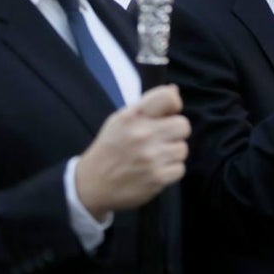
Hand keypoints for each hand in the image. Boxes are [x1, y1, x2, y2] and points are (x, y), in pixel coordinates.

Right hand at [75, 85, 189, 218]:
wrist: (90, 183)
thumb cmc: (110, 147)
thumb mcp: (120, 119)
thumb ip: (148, 104)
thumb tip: (174, 90)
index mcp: (133, 117)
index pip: (168, 98)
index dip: (174, 105)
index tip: (167, 114)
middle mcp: (143, 135)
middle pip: (183, 125)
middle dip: (175, 132)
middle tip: (161, 139)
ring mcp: (151, 157)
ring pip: (182, 148)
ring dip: (172, 153)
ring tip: (155, 156)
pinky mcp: (156, 178)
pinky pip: (180, 169)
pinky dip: (170, 171)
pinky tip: (155, 170)